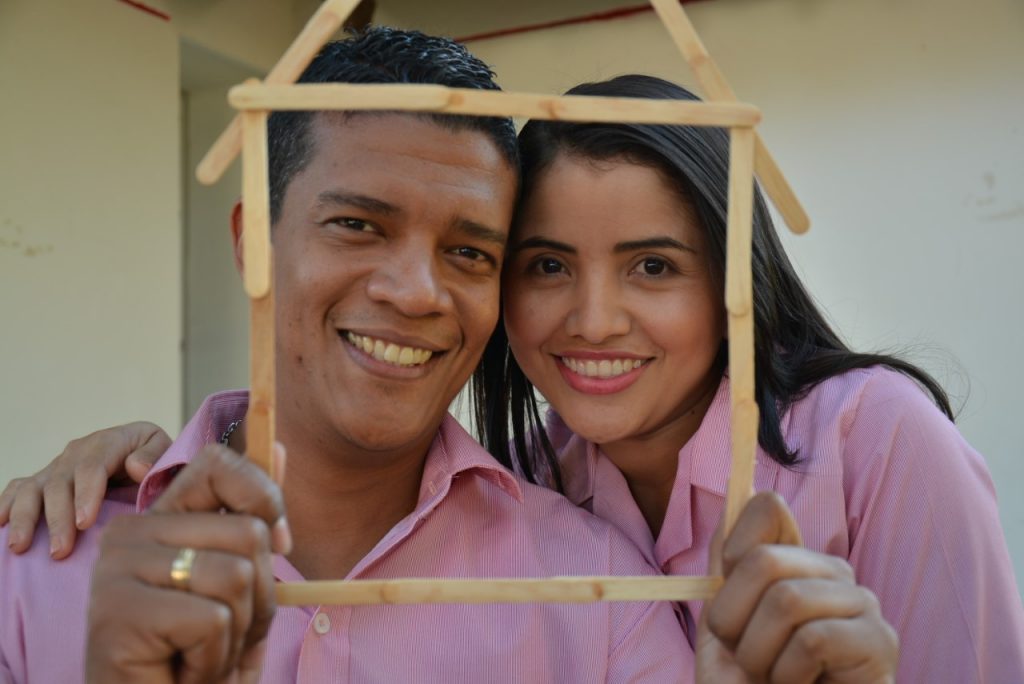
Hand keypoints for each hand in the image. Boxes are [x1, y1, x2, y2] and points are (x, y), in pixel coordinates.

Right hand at [0, 422, 169, 557]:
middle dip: (57, 518)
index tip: (84, 523)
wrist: (147, 457)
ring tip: (20, 547)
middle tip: (60, 551)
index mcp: (112, 441)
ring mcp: (59, 465)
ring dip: (26, 518)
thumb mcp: (168, 452)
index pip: (92, 466)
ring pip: (33, 487)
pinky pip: (19, 488)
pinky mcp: (45, 479)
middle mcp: (79, 451)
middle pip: (60, 482)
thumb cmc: (159, 461)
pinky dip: (6, 505)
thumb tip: (136, 467)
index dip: (86, 494)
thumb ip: (155, 458)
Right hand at [86, 442, 289, 683]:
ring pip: (236, 576)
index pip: (217, 463)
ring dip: (236, 631)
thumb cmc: (199, 655)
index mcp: (160, 520)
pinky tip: (182, 670)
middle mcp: (130, 533)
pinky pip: (212, 618)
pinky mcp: (117, 610)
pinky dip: (214, 658)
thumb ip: (255, 518)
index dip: (263, 497)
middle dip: (257, 595)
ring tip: (200, 653)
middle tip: (221, 631)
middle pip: (247, 531)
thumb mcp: (242, 584)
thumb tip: (280, 447)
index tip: (277, 544)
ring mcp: (117, 569)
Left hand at [696, 492, 897, 683]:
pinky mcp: (880, 644)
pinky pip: (815, 639)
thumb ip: (728, 566)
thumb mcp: (725, 624)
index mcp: (794, 561)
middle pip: (762, 559)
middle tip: (745, 656)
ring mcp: (863, 604)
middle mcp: (831, 572)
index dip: (732, 546)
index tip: (724, 589)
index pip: (766, 508)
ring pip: (787, 600)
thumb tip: (733, 498)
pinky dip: (788, 674)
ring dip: (759, 654)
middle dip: (732, 619)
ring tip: (771, 677)